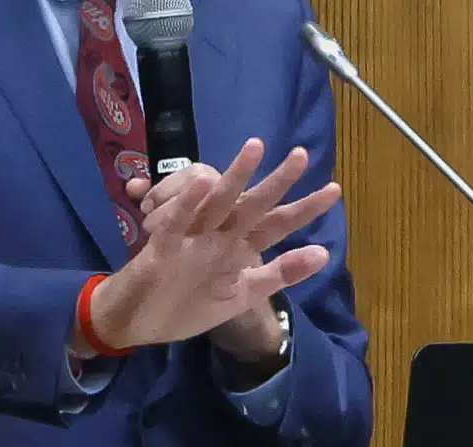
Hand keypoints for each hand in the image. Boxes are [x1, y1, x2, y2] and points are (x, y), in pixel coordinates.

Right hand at [78, 138, 340, 351]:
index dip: (304, 208)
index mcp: (239, 245)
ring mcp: (192, 236)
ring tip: (254, 149)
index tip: (334, 189)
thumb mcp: (242, 292)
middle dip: (276, 181)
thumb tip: (325, 253)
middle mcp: (220, 234)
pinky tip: (204, 182)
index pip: (278, 223)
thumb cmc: (188, 303)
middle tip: (302, 155)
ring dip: (235, 176)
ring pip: (216, 201)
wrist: (137, 323)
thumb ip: (280, 273)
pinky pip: (176, 221)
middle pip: (252, 203)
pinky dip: (188, 202)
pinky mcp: (163, 245)